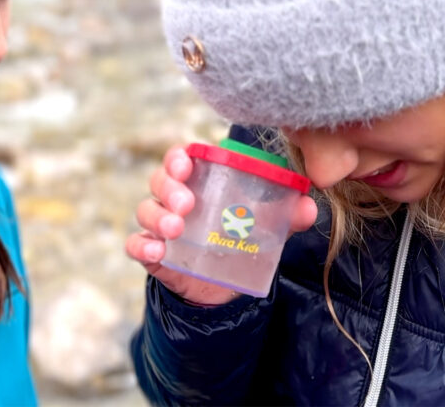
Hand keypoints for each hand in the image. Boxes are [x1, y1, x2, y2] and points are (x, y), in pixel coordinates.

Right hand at [125, 144, 317, 306]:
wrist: (226, 288)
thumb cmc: (241, 240)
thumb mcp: (266, 228)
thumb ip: (286, 216)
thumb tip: (309, 206)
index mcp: (200, 182)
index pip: (182, 158)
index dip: (179, 156)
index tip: (187, 162)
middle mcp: (175, 198)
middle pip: (160, 180)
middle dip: (169, 186)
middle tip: (187, 203)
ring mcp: (160, 226)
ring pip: (145, 210)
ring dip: (157, 215)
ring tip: (176, 228)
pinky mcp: (152, 254)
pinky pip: (135, 245)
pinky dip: (141, 246)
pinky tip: (156, 251)